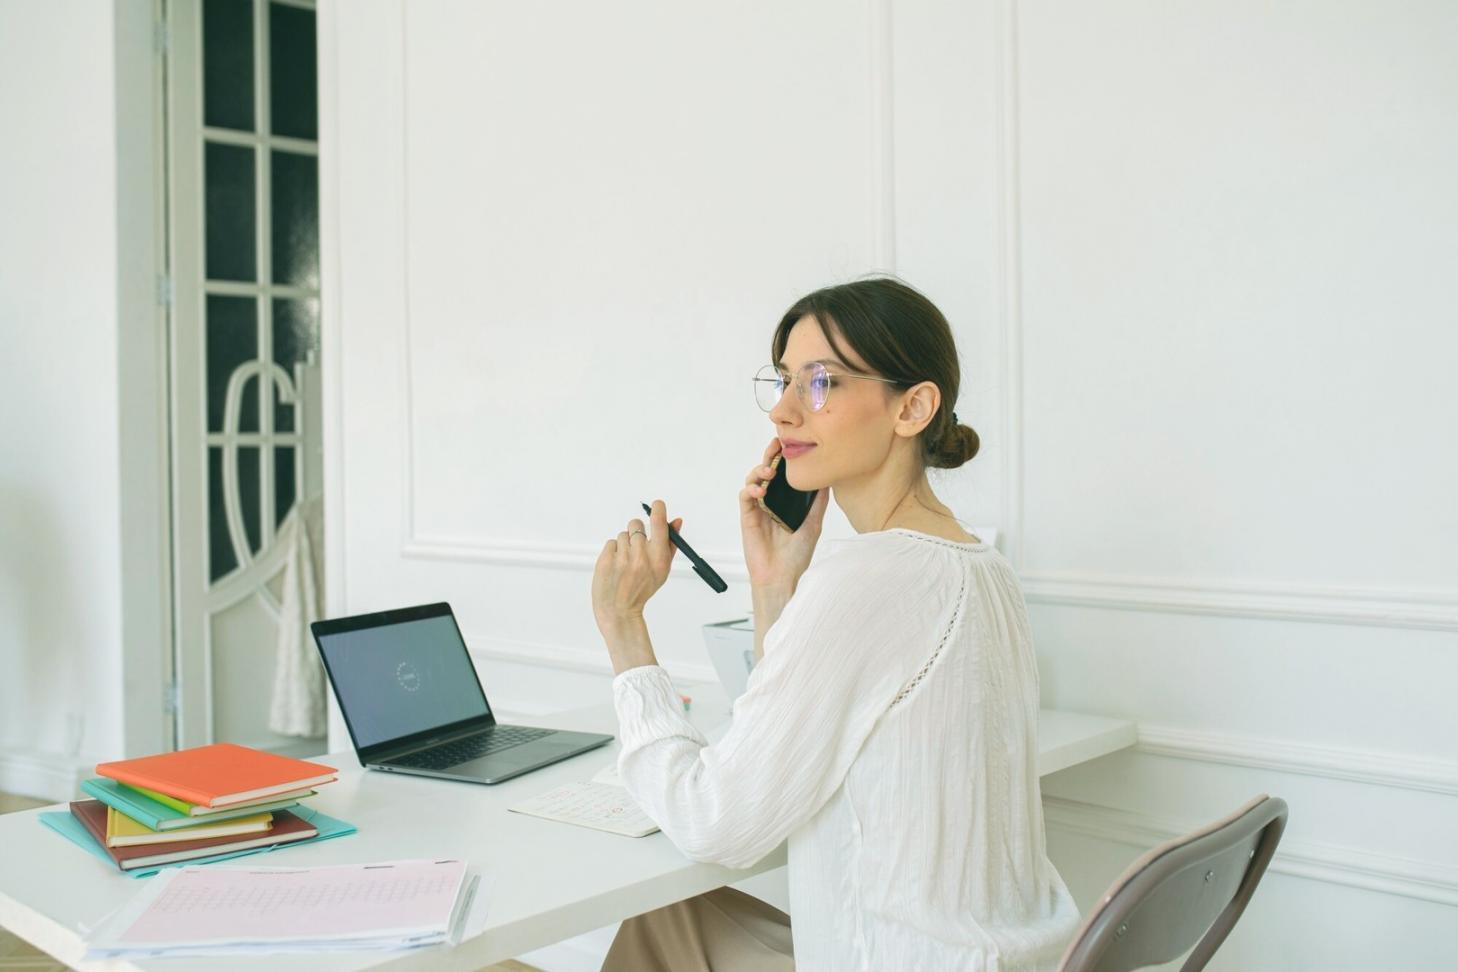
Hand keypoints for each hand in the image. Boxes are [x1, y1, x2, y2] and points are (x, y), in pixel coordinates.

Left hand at [591, 499, 683, 632]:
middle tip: (635, 547)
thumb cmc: (642, 589)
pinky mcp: (606, 560)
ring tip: (625, 562)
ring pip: (622, 534)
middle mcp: (641, 557)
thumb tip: (677, 521)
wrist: (619, 610)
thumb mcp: (662, 570)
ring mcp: (622, 558)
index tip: (657, 504)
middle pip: (636, 524)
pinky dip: (613, 552)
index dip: (658, 510)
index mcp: (658, 559)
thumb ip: (670, 544)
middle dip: (636, 531)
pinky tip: (616, 565)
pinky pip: (611, 543)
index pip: (659, 524)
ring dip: (624, 544)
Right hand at [740, 437, 829, 591]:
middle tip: (775, 445)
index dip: (785, 457)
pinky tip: (760, 491)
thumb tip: (828, 478)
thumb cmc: (797, 554)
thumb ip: (818, 501)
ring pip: (754, 479)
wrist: (782, 576)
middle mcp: (773, 500)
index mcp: (788, 500)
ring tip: (769, 473)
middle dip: (770, 455)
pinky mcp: (748, 516)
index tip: (790, 442)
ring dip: (759, 471)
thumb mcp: (814, 523)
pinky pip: (745, 496)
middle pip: (768, 470)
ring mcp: (759, 507)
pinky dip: (751, 489)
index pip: (785, 473)